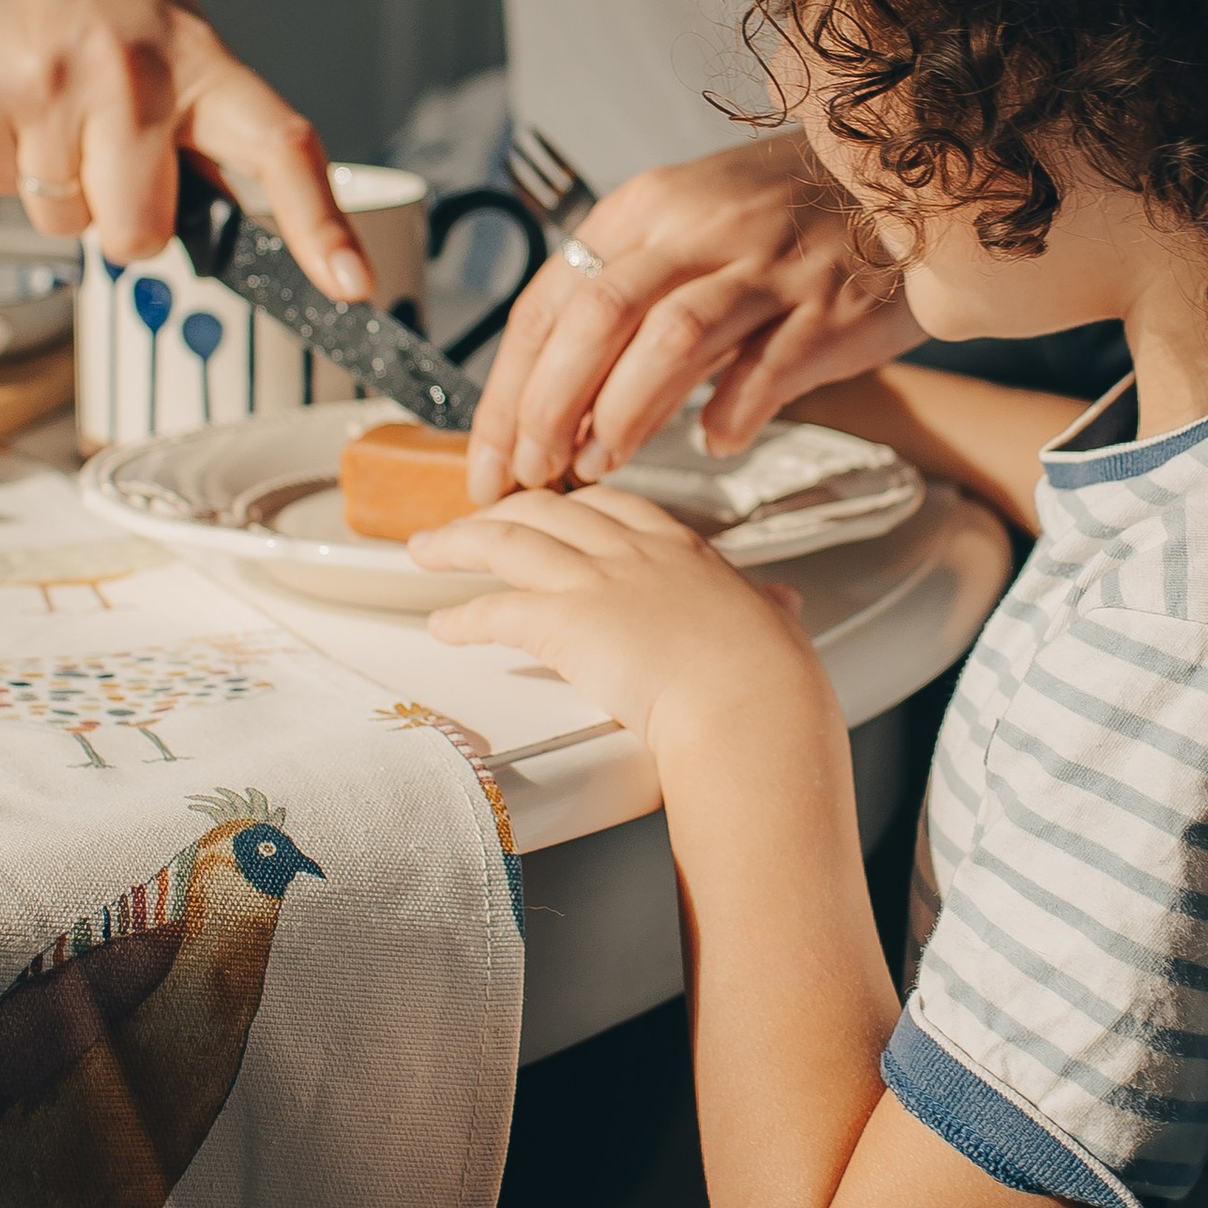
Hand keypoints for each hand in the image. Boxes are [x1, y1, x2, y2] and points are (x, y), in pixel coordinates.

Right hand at [0, 0, 378, 290]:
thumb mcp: (170, 24)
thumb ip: (197, 119)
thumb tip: (220, 212)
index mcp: (196, 57)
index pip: (281, 149)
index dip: (319, 226)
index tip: (351, 283)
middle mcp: (125, 76)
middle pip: (137, 234)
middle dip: (122, 213)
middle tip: (107, 146)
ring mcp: (42, 90)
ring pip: (60, 220)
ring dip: (54, 180)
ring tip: (48, 93)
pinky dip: (0, 153)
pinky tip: (5, 85)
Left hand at [417, 485, 831, 761]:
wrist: (753, 705)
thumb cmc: (768, 679)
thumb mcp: (772, 625)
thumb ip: (765, 608)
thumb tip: (781, 605)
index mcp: (680, 549)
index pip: (611, 503)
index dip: (569, 503)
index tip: (547, 506)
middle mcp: (632, 553)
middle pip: (547, 508)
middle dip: (501, 509)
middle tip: (472, 521)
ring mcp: (595, 581)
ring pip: (506, 539)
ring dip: (458, 542)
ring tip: (426, 549)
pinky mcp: (564, 621)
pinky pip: (494, 610)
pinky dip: (461, 617)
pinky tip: (442, 625)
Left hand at [465, 130, 918, 503]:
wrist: (901, 180)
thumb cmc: (782, 217)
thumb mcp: (687, 227)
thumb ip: (627, 299)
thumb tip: (560, 401)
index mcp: (645, 209)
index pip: (549, 304)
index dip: (508, 391)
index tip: (490, 458)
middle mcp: (697, 229)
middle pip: (595, 319)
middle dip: (547, 409)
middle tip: (532, 474)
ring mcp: (764, 266)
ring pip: (669, 340)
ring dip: (623, 415)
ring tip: (599, 466)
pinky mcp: (825, 306)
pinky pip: (766, 369)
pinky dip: (730, 415)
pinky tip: (714, 443)